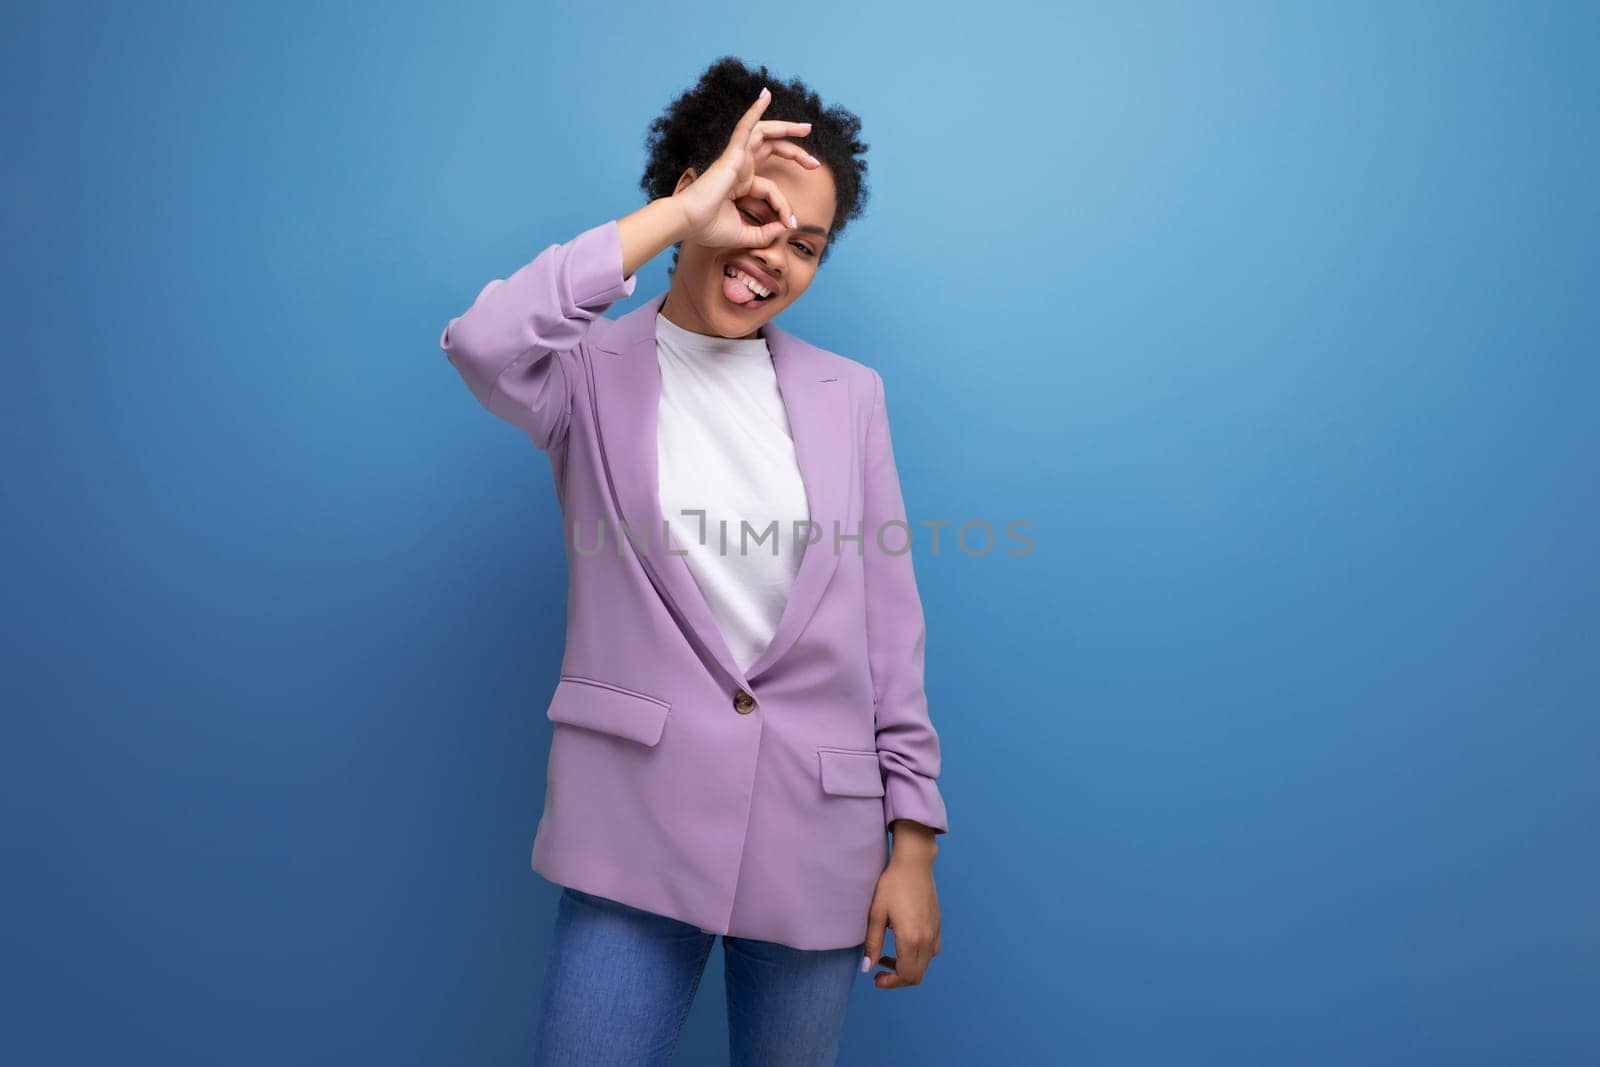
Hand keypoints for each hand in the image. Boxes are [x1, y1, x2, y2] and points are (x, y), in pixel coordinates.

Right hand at [671, 86, 820, 249]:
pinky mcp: (732, 154)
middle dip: (795, 152)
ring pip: (764, 133)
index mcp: (740, 183)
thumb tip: (784, 228)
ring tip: (806, 128)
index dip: (784, 206)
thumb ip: (765, 234)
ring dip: (785, 127)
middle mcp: (739, 167)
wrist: (688, 223)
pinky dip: (755, 110)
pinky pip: (745, 127)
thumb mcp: (745, 235)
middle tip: (815, 162)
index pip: (771, 188)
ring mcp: (735, 158)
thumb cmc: (708, 228)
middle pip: (771, 149)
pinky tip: (765, 95)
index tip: (790, 224)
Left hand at [862, 853, 941, 988]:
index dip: (890, 983)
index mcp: (911, 938)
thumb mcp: (876, 914)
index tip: (876, 979)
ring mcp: (934, 932)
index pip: (906, 975)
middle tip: (879, 972)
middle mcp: (927, 939)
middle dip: (897, 979)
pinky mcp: (937, 925)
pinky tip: (903, 944)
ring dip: (907, 968)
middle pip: (917, 975)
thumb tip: (867, 968)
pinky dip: (917, 957)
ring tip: (887, 956)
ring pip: (924, 965)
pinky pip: (931, 951)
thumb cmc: (892, 885)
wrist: (914, 864)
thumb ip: (872, 944)